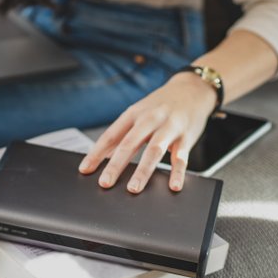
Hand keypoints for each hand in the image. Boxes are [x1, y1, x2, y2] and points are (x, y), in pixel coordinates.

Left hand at [78, 73, 216, 193]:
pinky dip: (177, 172)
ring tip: (133, 188)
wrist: (192, 89)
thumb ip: (124, 133)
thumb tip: (104, 156)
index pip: (111, 135)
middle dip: (116, 165)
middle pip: (130, 143)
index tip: (85, 170)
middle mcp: (150, 119)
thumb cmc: (161, 104)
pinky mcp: (186, 137)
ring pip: (154, 150)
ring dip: (143, 171)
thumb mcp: (139, 112)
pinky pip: (181, 157)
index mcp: (133, 113)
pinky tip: (173, 186)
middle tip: (105, 183)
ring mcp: (169, 127)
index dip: (96, 153)